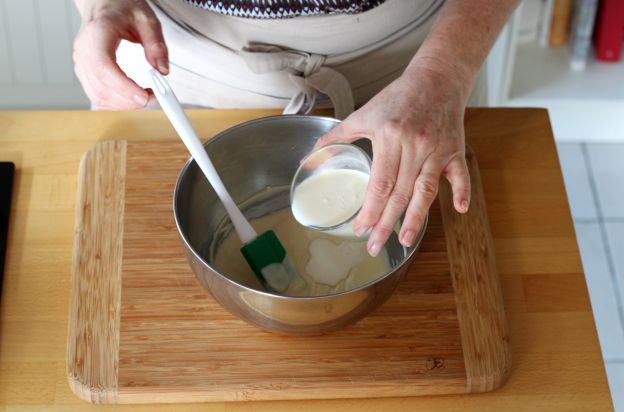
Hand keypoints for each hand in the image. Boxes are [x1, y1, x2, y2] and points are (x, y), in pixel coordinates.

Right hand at [73, 0, 167, 109]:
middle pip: (102, 87)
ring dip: (125, 104)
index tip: (145, 96)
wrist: (104, 2)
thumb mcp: (146, 19)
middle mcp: (84, 50)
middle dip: (130, 100)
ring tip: (147, 97)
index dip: (124, 87)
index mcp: (97, 33)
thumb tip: (162, 71)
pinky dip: (116, 103)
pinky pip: (97, 96)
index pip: (104, 66)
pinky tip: (132, 98)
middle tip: (155, 98)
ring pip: (99, 96)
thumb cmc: (121, 7)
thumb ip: (156, 45)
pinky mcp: (84, 72)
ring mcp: (81, 63)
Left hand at [314, 62, 470, 255]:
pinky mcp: (455, 149)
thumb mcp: (364, 114)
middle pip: (399, 194)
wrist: (436, 77)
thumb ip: (336, 137)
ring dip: (416, 218)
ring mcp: (437, 149)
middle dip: (385, 223)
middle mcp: (415, 146)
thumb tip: (309, 158)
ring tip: (405, 240)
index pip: (379, 184)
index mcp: (390, 137)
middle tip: (374, 246)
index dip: (369, 210)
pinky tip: (459, 210)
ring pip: (426, 191)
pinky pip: (459, 174)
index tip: (360, 229)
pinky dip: (461, 191)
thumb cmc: (398, 97)